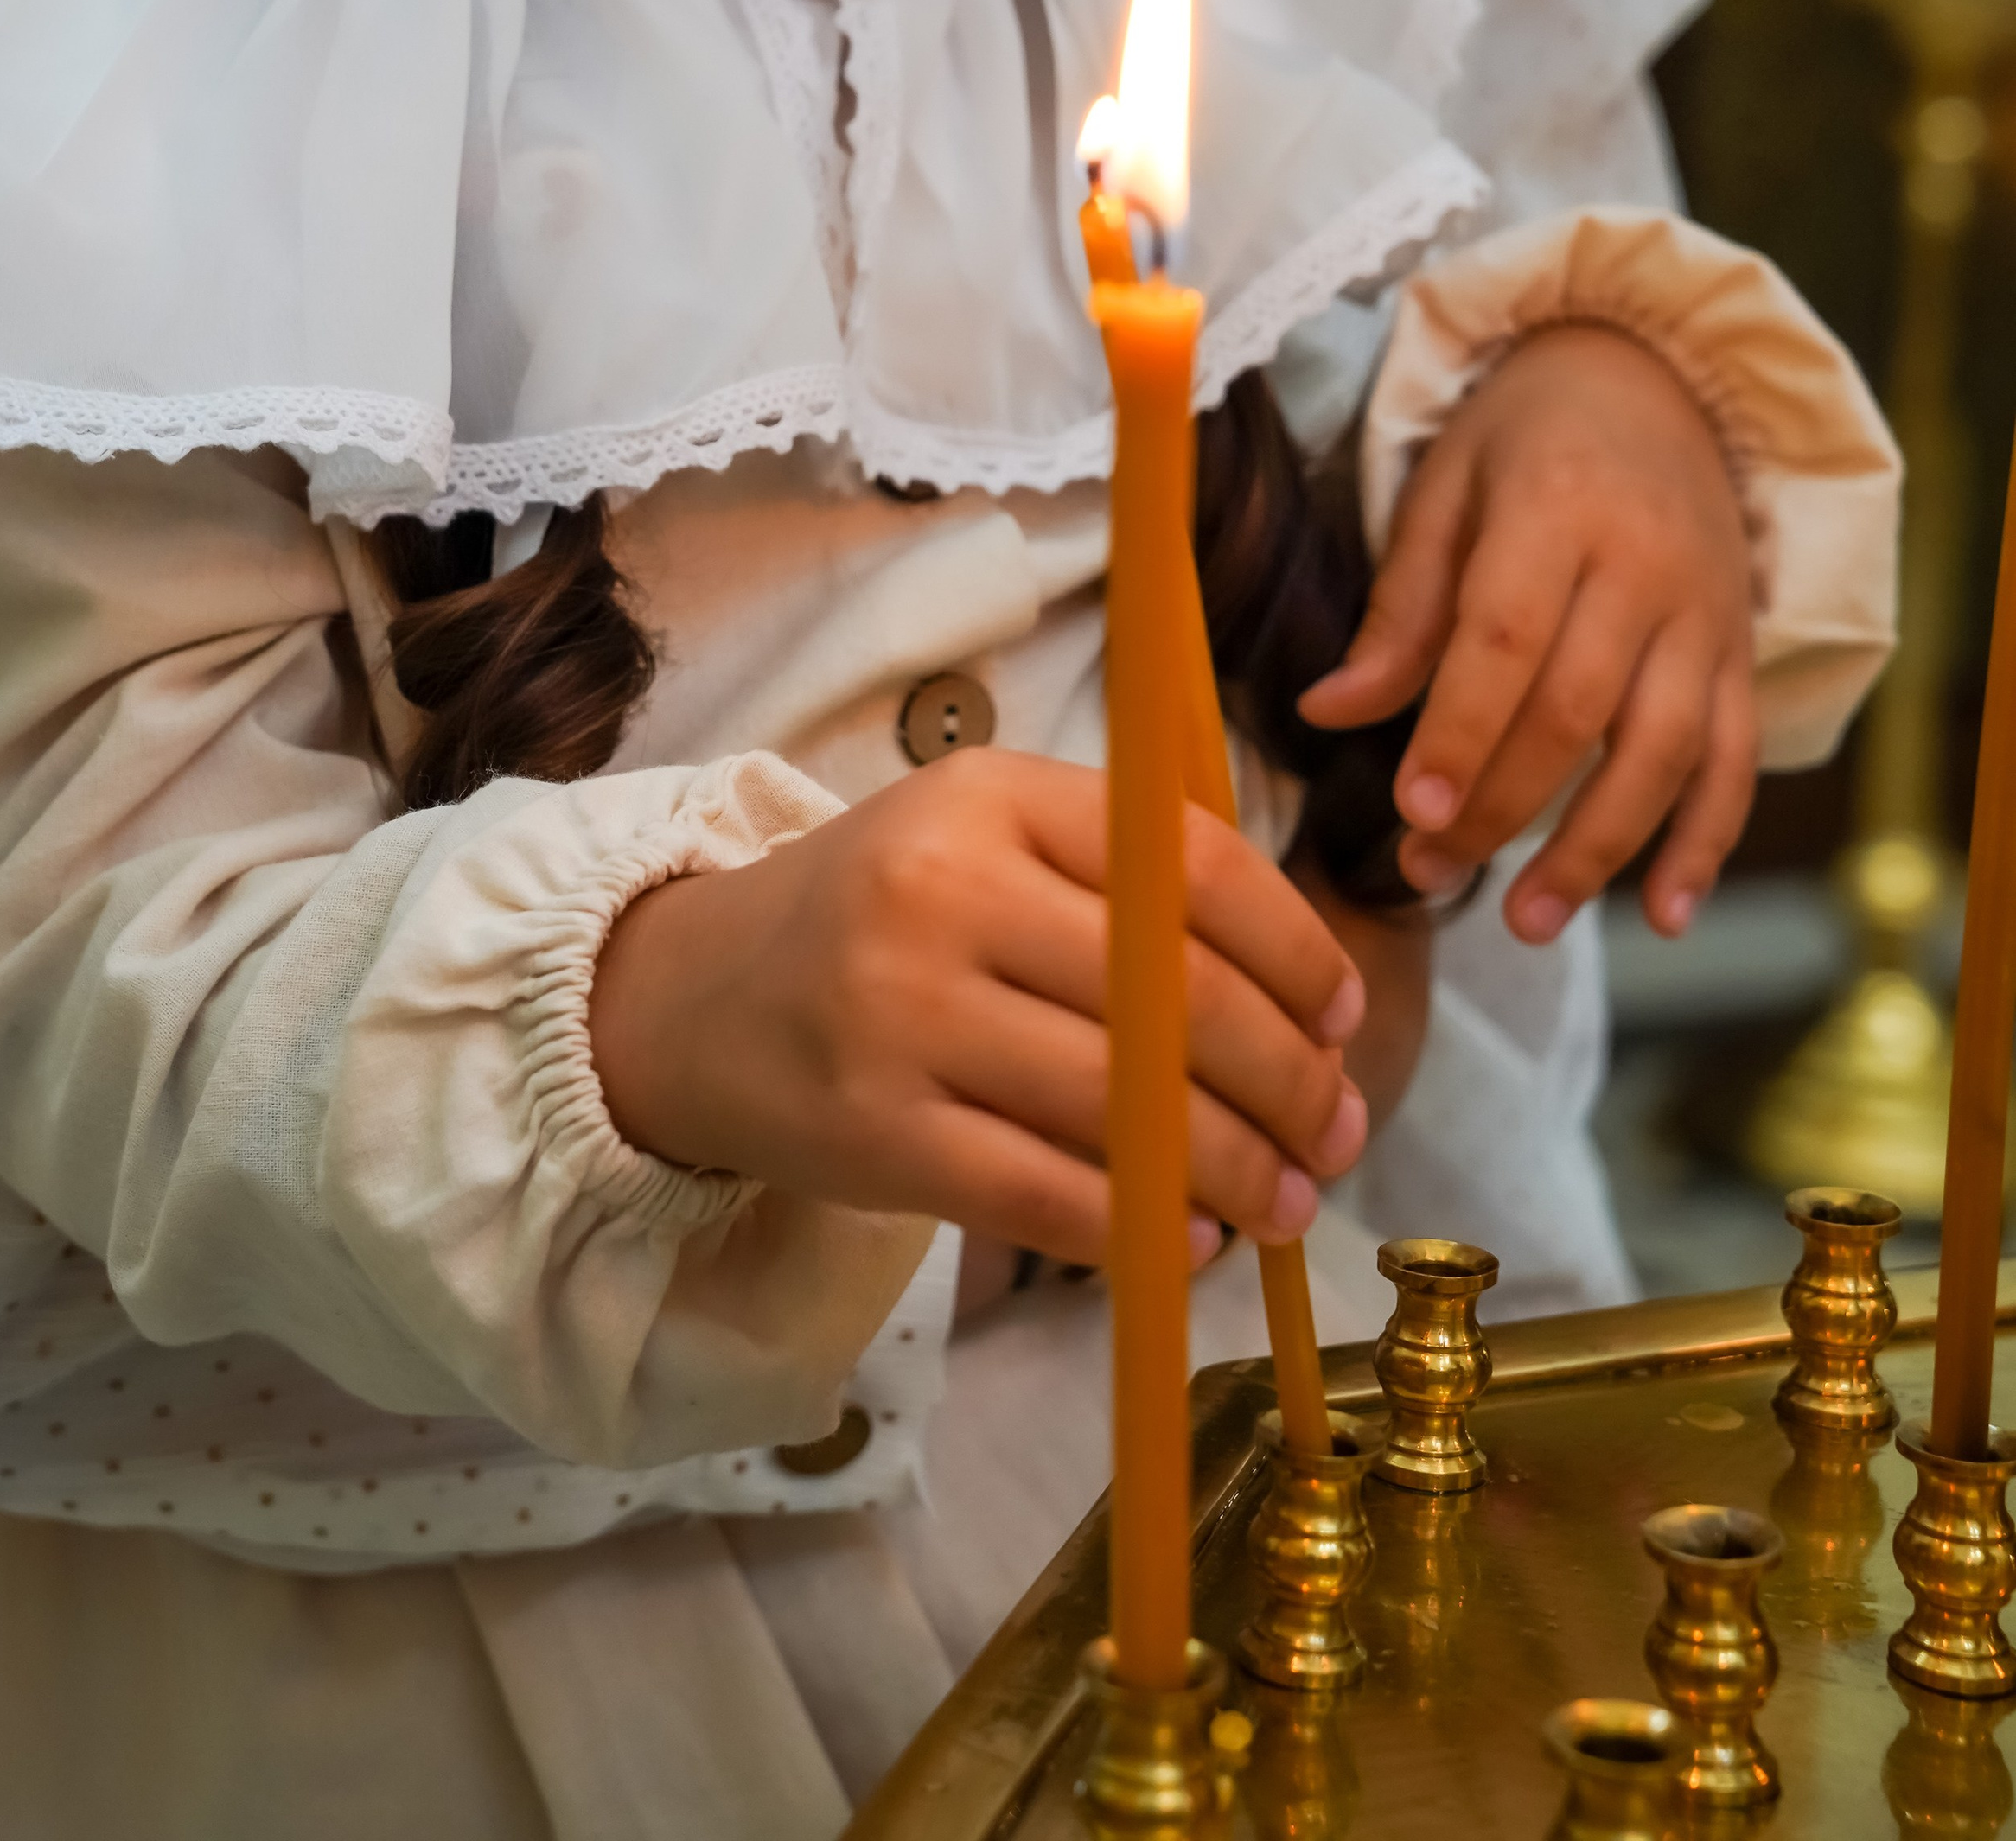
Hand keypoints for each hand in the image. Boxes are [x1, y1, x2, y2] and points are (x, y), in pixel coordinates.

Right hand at [588, 749, 1367, 1267]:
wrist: (689, 997)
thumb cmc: (879, 917)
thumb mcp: (986, 840)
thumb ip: (1124, 883)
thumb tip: (1306, 1006)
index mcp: (993, 793)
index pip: (1190, 865)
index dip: (1295, 951)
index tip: (1342, 1016)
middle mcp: (945, 886)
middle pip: (1173, 993)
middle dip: (1287, 1078)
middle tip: (1339, 1129)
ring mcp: (902, 1010)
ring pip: (1123, 1102)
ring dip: (1235, 1167)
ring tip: (1287, 1202)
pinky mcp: (875, 1130)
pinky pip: (1042, 1189)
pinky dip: (1138, 1224)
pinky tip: (1189, 1237)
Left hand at [1296, 324, 1756, 945]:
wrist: (1652, 375)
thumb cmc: (1524, 436)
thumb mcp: (1443, 488)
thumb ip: (1399, 607)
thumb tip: (1329, 713)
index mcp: (1557, 509)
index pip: (1507, 639)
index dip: (1461, 732)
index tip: (1413, 812)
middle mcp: (1645, 566)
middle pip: (1581, 709)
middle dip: (1505, 806)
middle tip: (1428, 873)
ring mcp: (1705, 616)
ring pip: (1666, 751)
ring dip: (1599, 849)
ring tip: (1527, 921)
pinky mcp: (1740, 653)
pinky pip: (1735, 761)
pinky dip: (1705, 843)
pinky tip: (1660, 915)